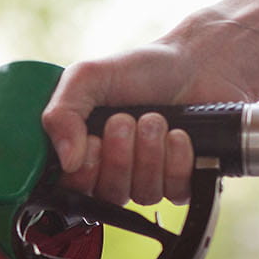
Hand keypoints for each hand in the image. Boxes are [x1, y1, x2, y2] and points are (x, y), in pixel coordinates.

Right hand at [42, 42, 253, 205]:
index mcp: (83, 150)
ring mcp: (148, 178)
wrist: (197, 63)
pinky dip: (177, 160)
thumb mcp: (87, 78)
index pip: (71, 188)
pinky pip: (174, 191)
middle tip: (125, 120)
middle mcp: (113, 170)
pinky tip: (179, 134)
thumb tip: (67, 162)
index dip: (82, 173)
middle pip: (107, 194)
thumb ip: (61, 114)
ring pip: (142, 193)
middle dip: (119, 156)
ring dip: (149, 153)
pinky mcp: (182, 181)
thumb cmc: (141, 70)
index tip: (93, 142)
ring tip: (156, 119)